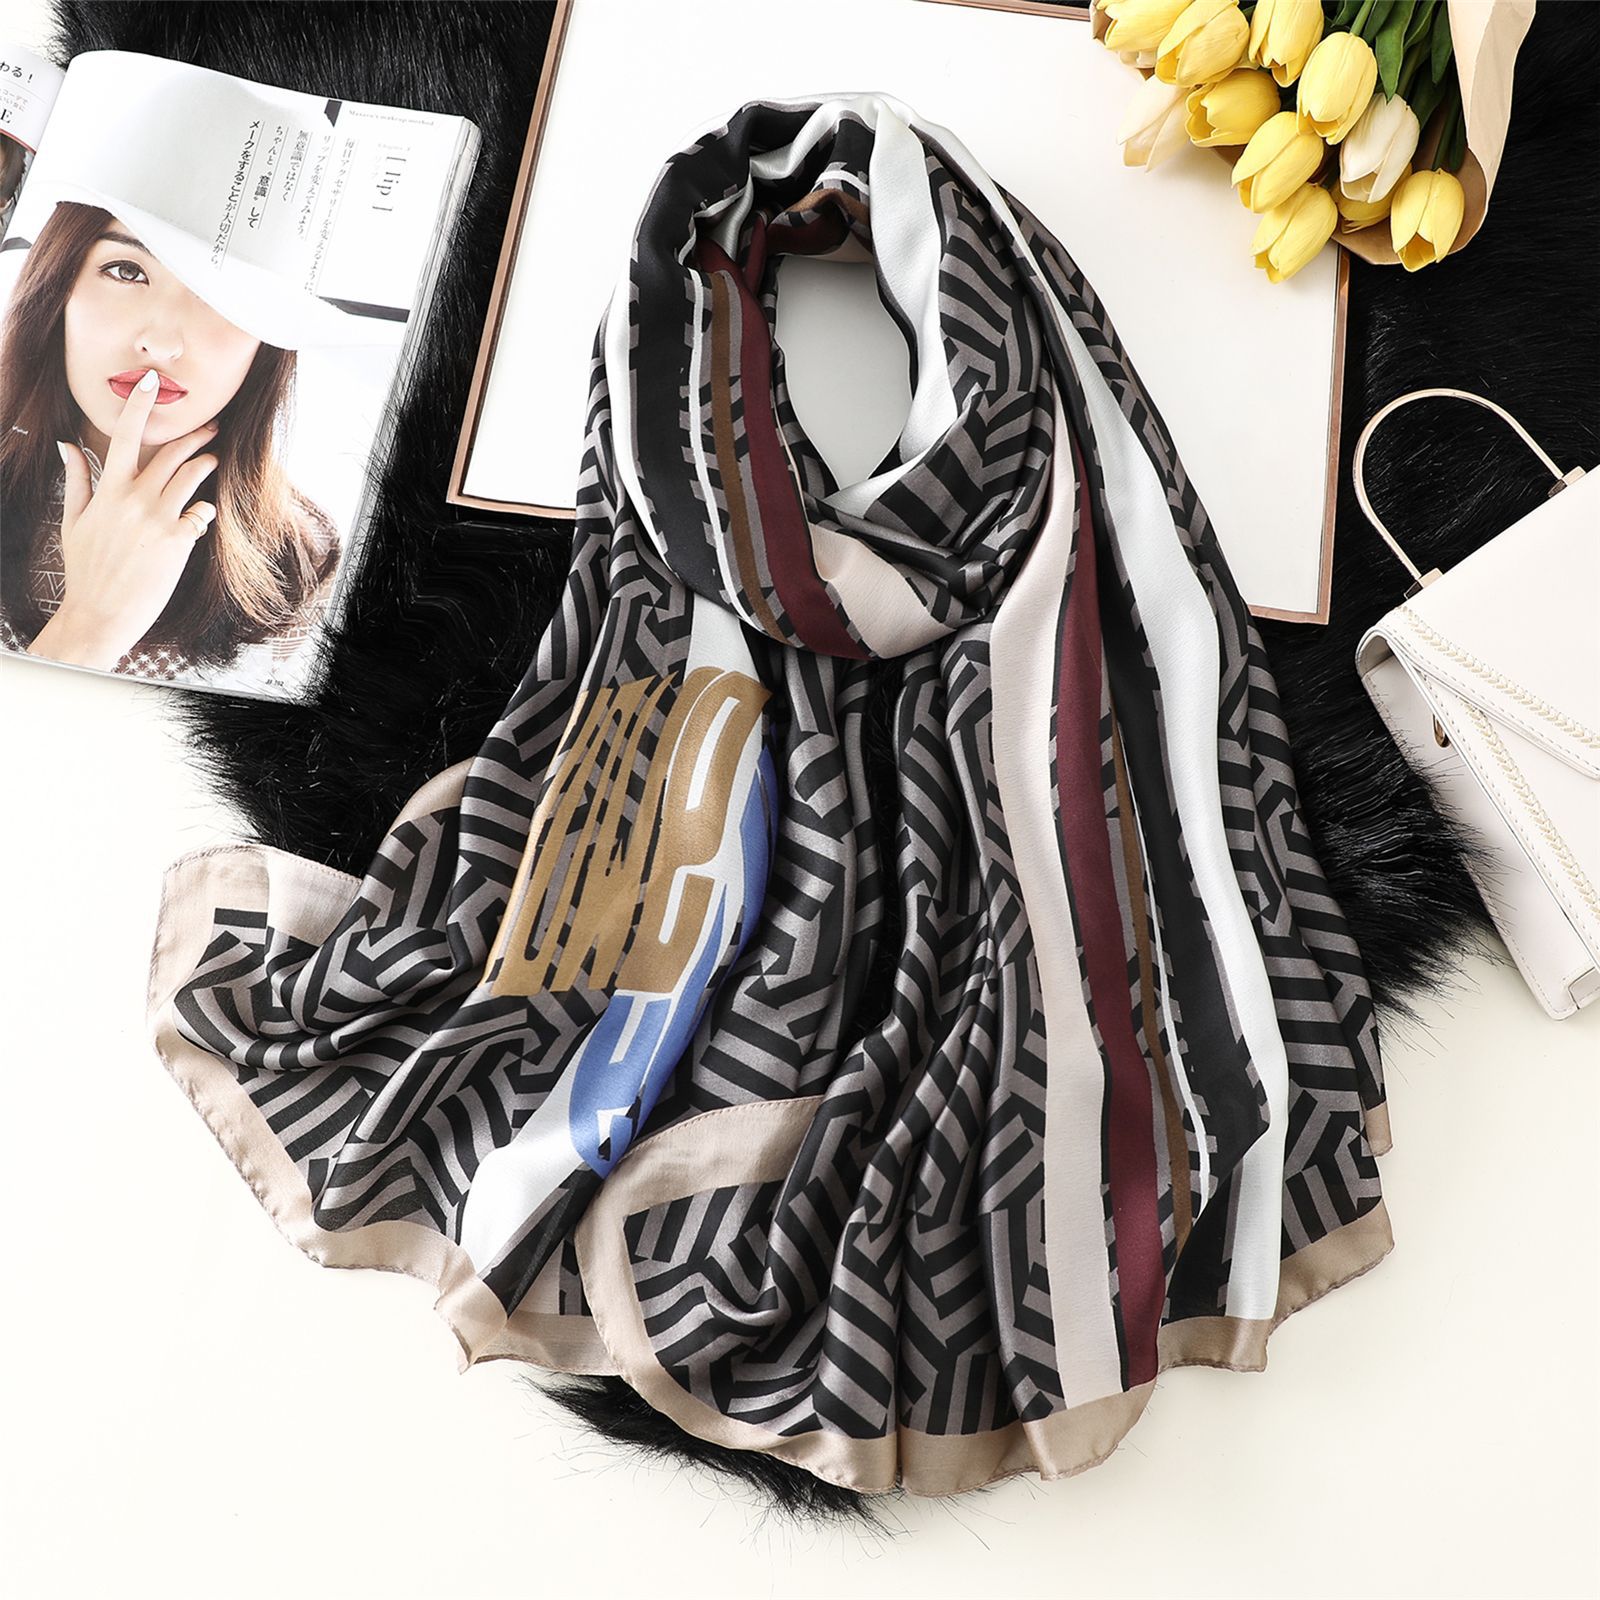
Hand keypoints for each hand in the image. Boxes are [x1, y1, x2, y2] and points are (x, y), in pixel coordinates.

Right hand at [27, 367, 220, 670]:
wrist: (101, 612)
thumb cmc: (86, 568)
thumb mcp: (74, 521)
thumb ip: (77, 480)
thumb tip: (68, 446)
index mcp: (108, 491)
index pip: (125, 436)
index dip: (140, 406)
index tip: (152, 383)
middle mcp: (135, 500)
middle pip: (172, 454)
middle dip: (194, 435)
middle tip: (210, 425)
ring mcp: (159, 519)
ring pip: (192, 478)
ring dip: (206, 464)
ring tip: (212, 459)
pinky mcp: (178, 541)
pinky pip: (202, 514)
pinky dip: (205, 511)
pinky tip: (201, 515)